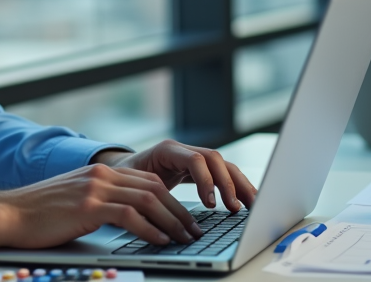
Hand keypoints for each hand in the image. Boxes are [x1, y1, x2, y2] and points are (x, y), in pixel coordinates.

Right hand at [0, 163, 204, 251]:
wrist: (10, 213)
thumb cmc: (40, 213)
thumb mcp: (76, 200)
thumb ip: (101, 201)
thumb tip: (129, 218)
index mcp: (100, 172)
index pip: (148, 181)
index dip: (172, 200)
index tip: (186, 220)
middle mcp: (101, 175)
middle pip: (154, 188)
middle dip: (179, 211)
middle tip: (194, 231)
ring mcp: (94, 188)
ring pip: (147, 199)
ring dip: (171, 221)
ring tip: (184, 238)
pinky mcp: (87, 206)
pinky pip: (129, 215)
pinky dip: (150, 229)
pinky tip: (160, 241)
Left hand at [93, 140, 256, 212]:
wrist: (119, 171)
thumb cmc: (124, 179)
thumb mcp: (132, 186)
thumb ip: (147, 197)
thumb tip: (161, 220)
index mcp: (166, 150)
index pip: (194, 159)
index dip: (206, 181)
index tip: (211, 204)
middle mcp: (182, 150)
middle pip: (215, 159)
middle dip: (229, 183)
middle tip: (236, 208)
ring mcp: (192, 156)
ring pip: (223, 165)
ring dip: (238, 185)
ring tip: (251, 206)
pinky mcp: (198, 168)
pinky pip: (221, 173)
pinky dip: (235, 186)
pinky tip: (246, 201)